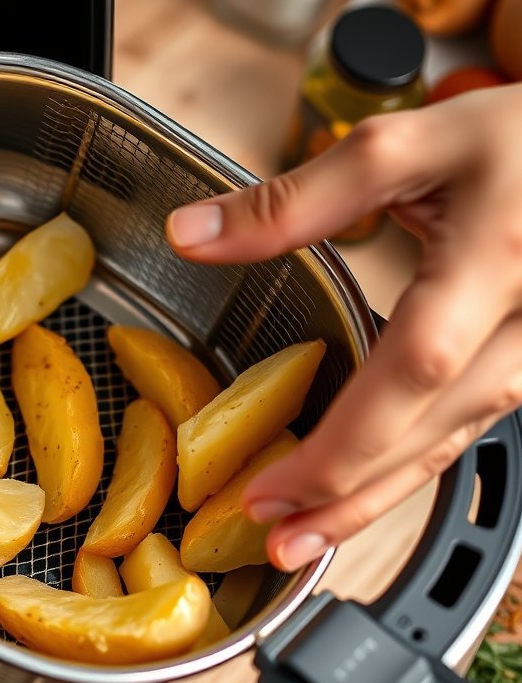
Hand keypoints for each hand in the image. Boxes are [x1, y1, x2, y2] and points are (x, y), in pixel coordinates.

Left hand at [165, 83, 521, 569]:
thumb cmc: (516, 139)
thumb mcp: (405, 144)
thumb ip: (295, 198)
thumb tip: (192, 234)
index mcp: (493, 265)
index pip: (412, 375)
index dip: (343, 445)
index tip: (269, 490)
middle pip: (436, 434)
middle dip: (352, 499)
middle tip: (278, 543)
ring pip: (454, 443)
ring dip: (378, 496)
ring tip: (308, 535)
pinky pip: (463, 426)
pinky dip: (406, 463)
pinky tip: (361, 483)